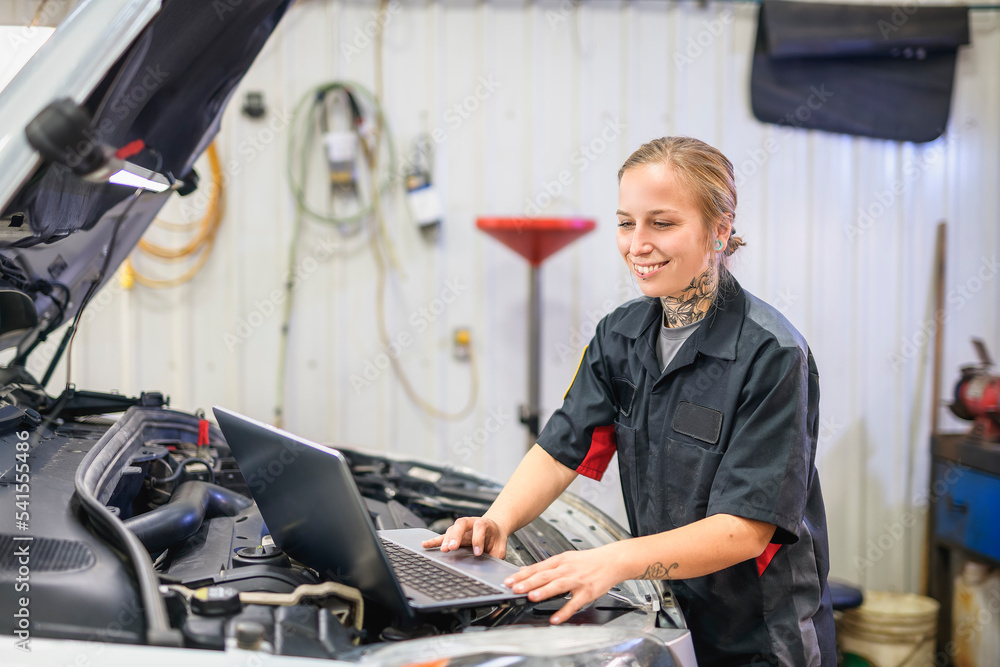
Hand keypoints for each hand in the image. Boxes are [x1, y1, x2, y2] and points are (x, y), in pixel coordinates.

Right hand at [420, 516, 508, 557]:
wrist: (493, 529)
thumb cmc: (496, 538)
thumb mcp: (500, 547)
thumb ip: (496, 555)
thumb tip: (491, 566)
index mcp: (485, 523)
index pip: (480, 527)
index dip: (478, 539)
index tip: (477, 552)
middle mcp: (471, 522)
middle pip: (461, 524)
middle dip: (456, 535)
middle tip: (453, 547)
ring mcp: (461, 528)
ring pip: (451, 530)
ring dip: (446, 539)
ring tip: (443, 550)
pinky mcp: (454, 534)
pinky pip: (442, 536)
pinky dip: (434, 541)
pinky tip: (425, 544)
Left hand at [503, 546, 623, 624]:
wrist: (612, 561)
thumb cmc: (589, 561)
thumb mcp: (565, 558)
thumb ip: (546, 566)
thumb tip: (525, 570)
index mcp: (560, 561)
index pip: (537, 567)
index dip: (522, 574)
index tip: (509, 580)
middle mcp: (567, 569)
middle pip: (545, 575)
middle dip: (529, 582)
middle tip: (515, 588)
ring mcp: (577, 580)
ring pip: (558, 585)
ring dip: (544, 591)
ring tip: (531, 597)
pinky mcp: (587, 592)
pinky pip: (574, 603)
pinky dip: (564, 611)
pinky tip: (555, 618)